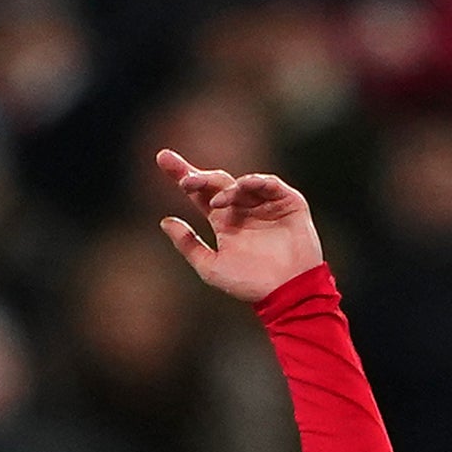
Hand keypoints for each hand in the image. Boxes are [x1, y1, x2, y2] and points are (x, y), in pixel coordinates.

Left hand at [157, 152, 324, 303]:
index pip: (200, 194)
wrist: (288, 293)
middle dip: (199, 176)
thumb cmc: (251, 285)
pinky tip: (243, 187)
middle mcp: (243, 209)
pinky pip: (270, 184)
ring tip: (216, 204)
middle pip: (216, 182)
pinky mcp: (288, 203)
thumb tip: (164, 221)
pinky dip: (256, 182)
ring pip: (240, 183)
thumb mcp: (211, 267)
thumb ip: (188, 245)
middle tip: (185, 181)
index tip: (163, 158)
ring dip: (226, 189)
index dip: (182, 175)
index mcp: (224, 221)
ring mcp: (265, 204)